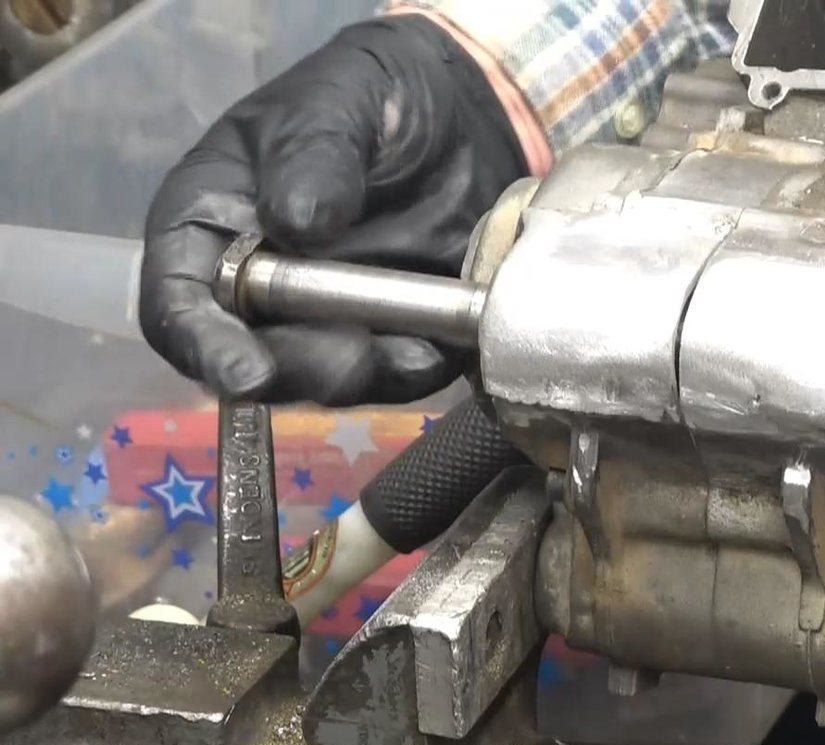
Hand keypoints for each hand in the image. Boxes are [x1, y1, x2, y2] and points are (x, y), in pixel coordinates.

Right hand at [140, 16, 526, 403]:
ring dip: (363, 378)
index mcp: (212, 222)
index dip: (203, 344)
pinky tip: (439, 346)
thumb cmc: (372, 99)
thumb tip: (296, 221)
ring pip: (327, 380)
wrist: (460, 115)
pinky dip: (415, 370)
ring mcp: (328, 319)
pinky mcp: (396, 335)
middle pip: (251, 358)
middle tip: (350, 356)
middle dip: (297, 370)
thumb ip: (314, 155)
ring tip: (410, 349)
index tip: (244, 371)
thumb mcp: (336, 103)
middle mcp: (258, 286)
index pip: (177, 300)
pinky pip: (398, 373)